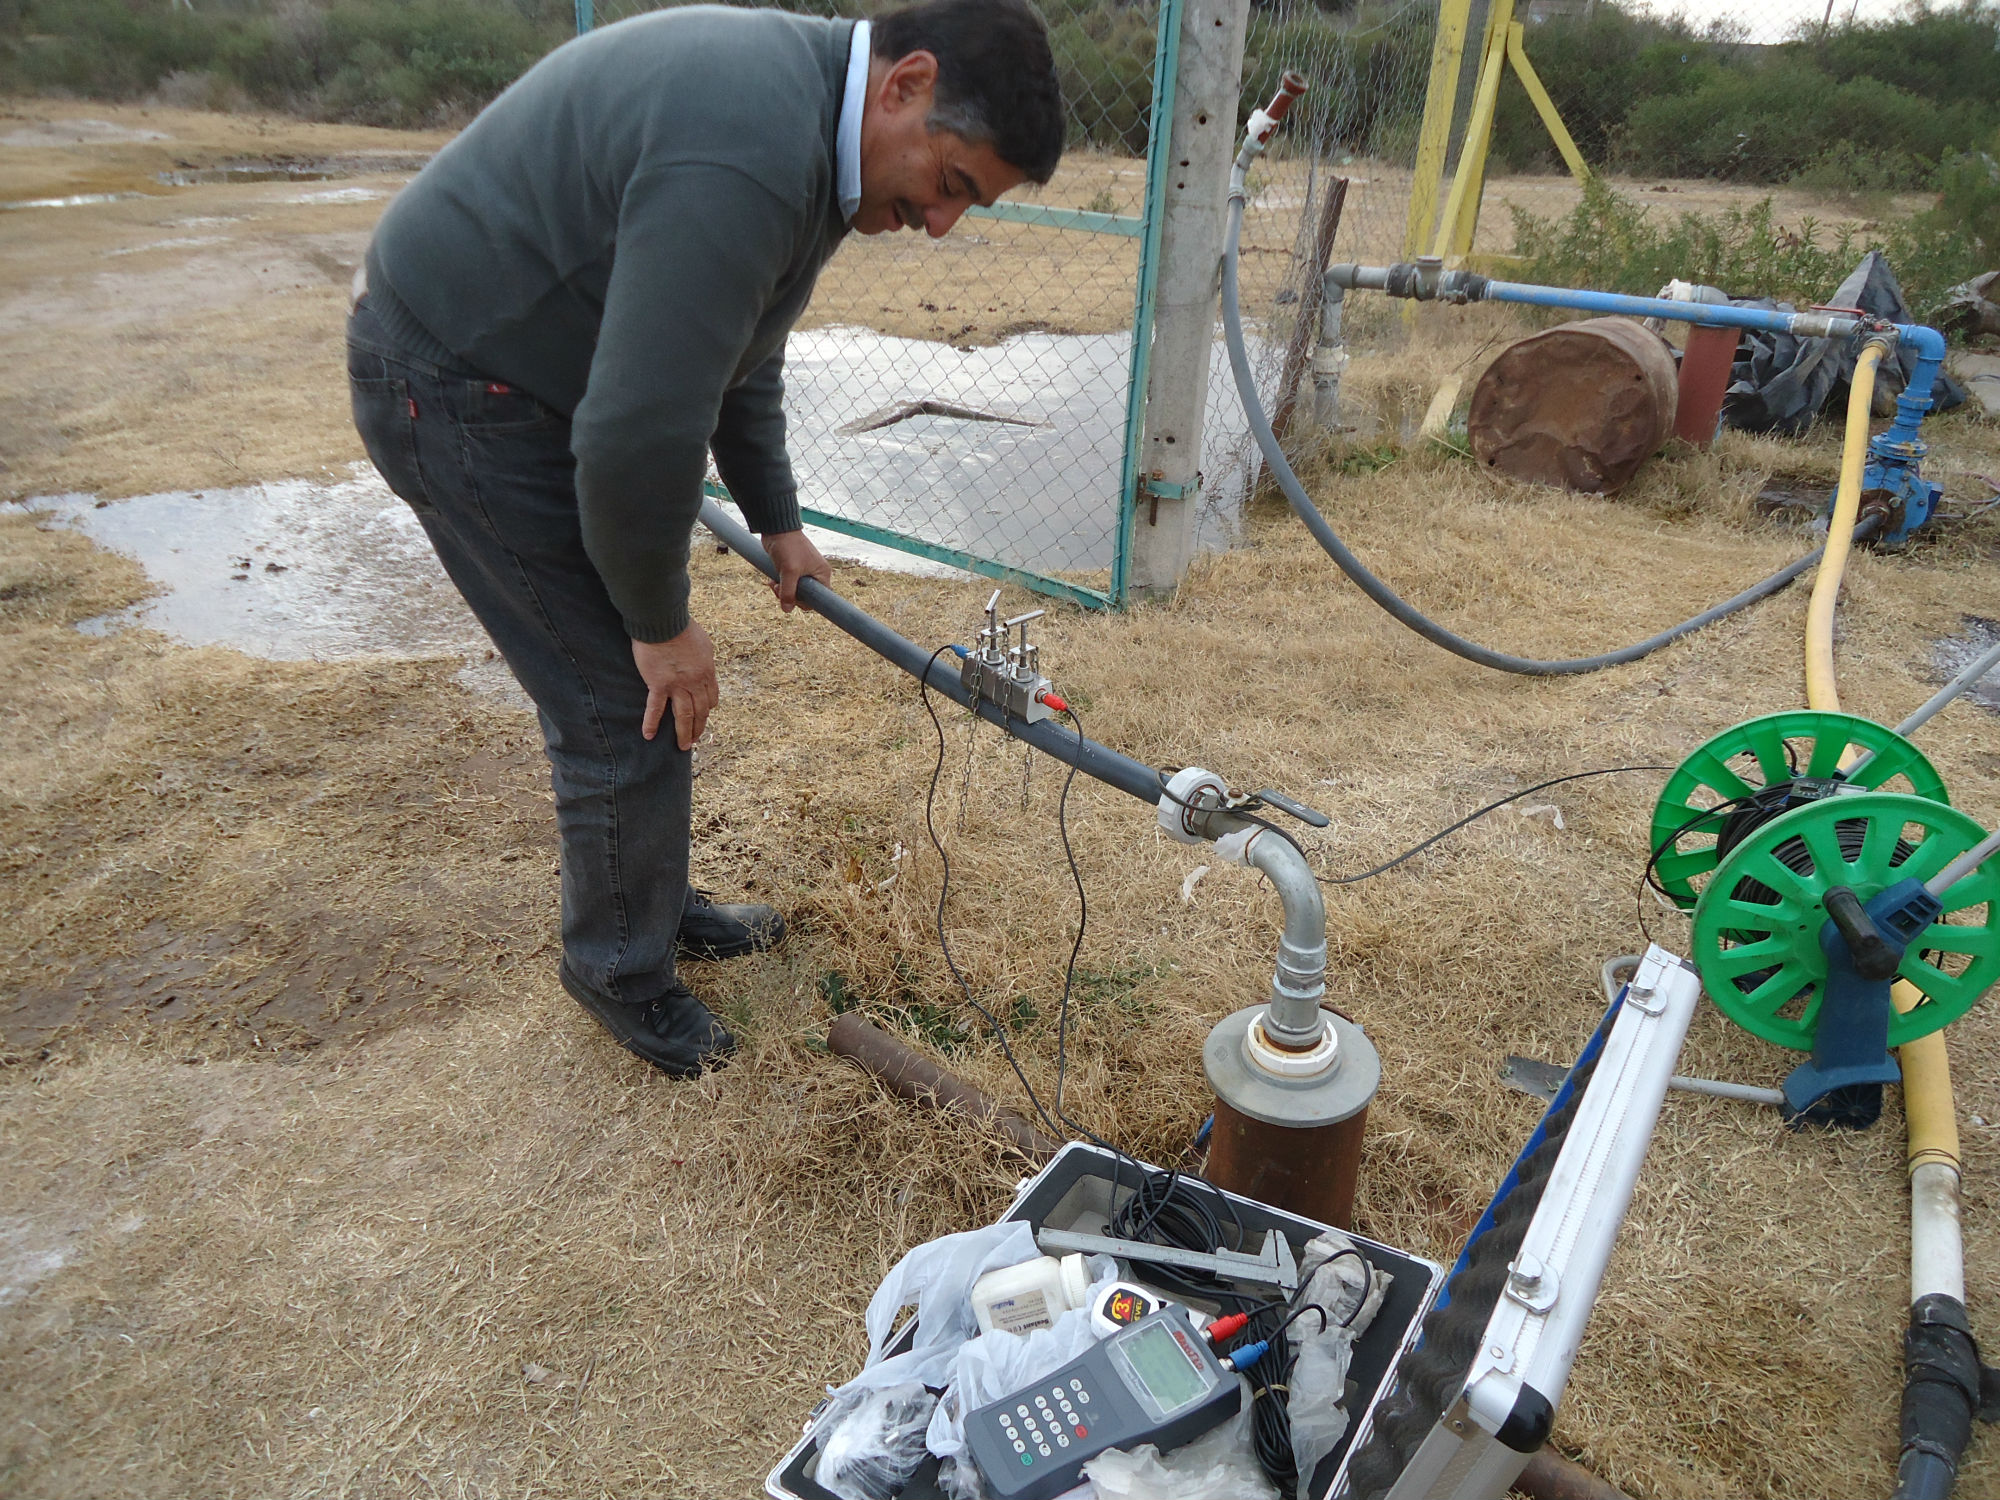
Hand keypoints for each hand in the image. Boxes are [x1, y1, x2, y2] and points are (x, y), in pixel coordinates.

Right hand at [632, 623, 716, 748]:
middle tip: (695, 739)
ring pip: (684, 716)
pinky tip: (649, 735)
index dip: (708, 709)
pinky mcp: (658, 684)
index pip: (711, 698)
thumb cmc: (682, 628)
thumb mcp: (703, 643)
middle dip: (699, 727)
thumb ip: (703, 658)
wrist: (664, 622)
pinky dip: (651, 723)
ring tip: (683, 746)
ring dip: (684, 733)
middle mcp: (695, 683)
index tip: (704, 715)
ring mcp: (678, 685)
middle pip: (700, 711)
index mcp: (707, 672)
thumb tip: (702, 663)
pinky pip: (655, 708)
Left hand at [763, 529, 830, 612]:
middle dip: (791, 597)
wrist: (777, 529)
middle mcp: (815, 574)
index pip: (820, 598)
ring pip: (795, 591)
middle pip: (806, 597)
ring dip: (782, 591)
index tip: (794, 601)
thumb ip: (788, 592)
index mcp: (822, 574)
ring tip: (773, 584)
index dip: (806, 603)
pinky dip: (779, 585)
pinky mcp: (792, 569)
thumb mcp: (789, 572)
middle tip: (779, 590)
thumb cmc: (788, 547)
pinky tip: (771, 581)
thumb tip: (787, 610)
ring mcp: (804, 572)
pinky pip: (788, 584)